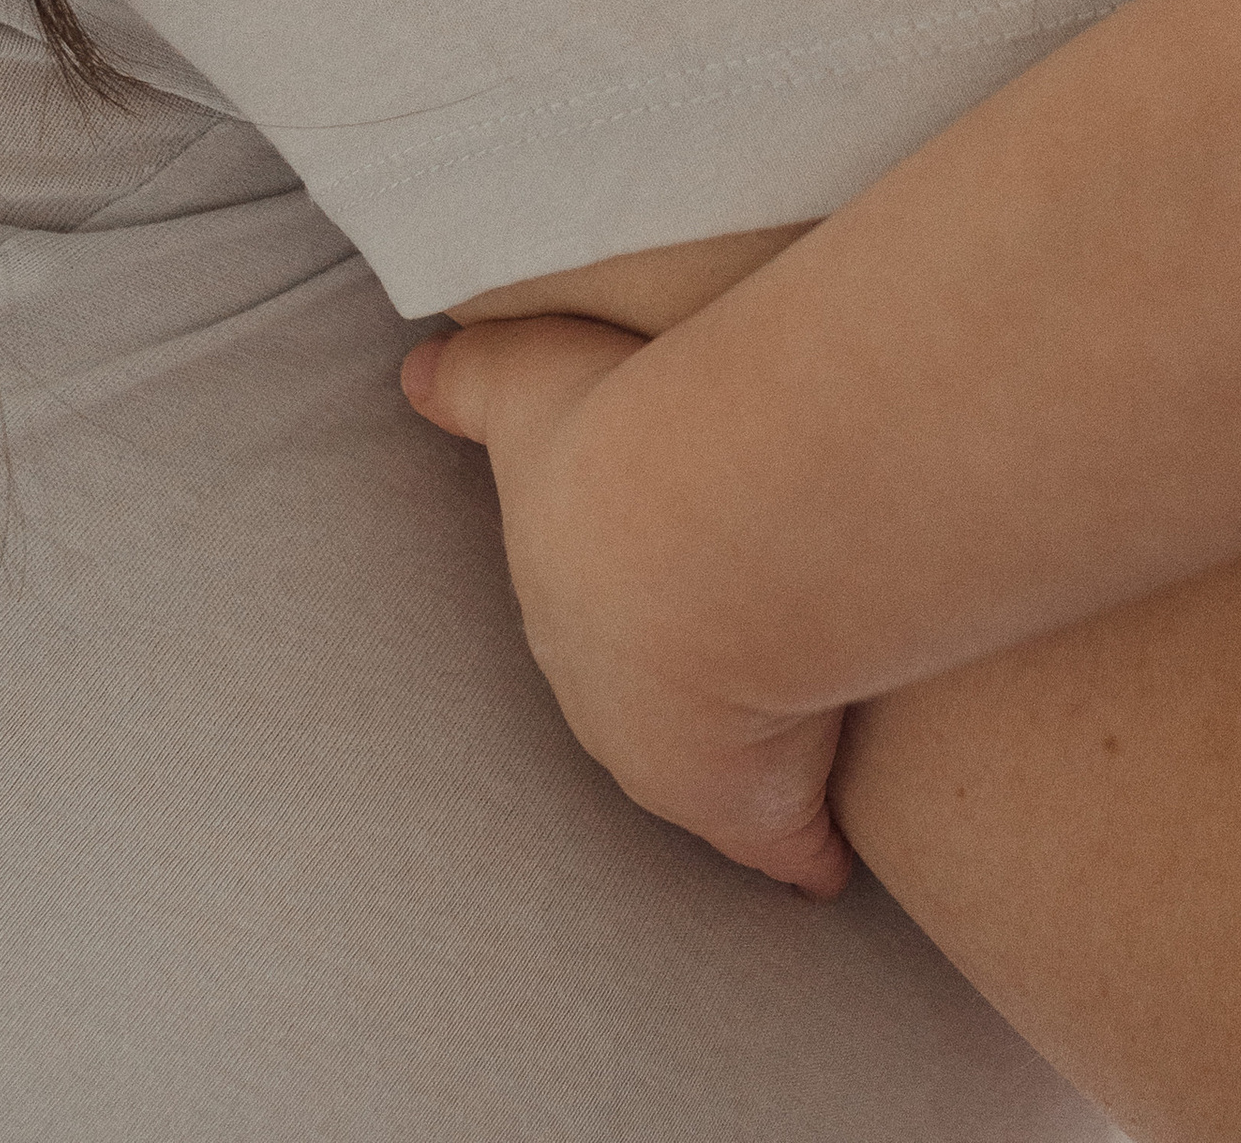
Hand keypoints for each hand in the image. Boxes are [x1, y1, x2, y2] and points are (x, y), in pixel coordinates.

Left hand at [400, 318, 852, 899]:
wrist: (698, 542)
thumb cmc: (618, 443)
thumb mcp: (521, 383)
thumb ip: (471, 378)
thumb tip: (414, 374)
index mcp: (566, 607)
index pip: (589, 614)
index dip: (621, 599)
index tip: (646, 597)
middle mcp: (611, 702)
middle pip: (640, 698)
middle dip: (671, 684)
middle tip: (721, 653)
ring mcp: (686, 765)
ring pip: (712, 768)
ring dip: (746, 751)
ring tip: (786, 734)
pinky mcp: (763, 809)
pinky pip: (791, 845)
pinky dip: (807, 852)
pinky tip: (826, 866)